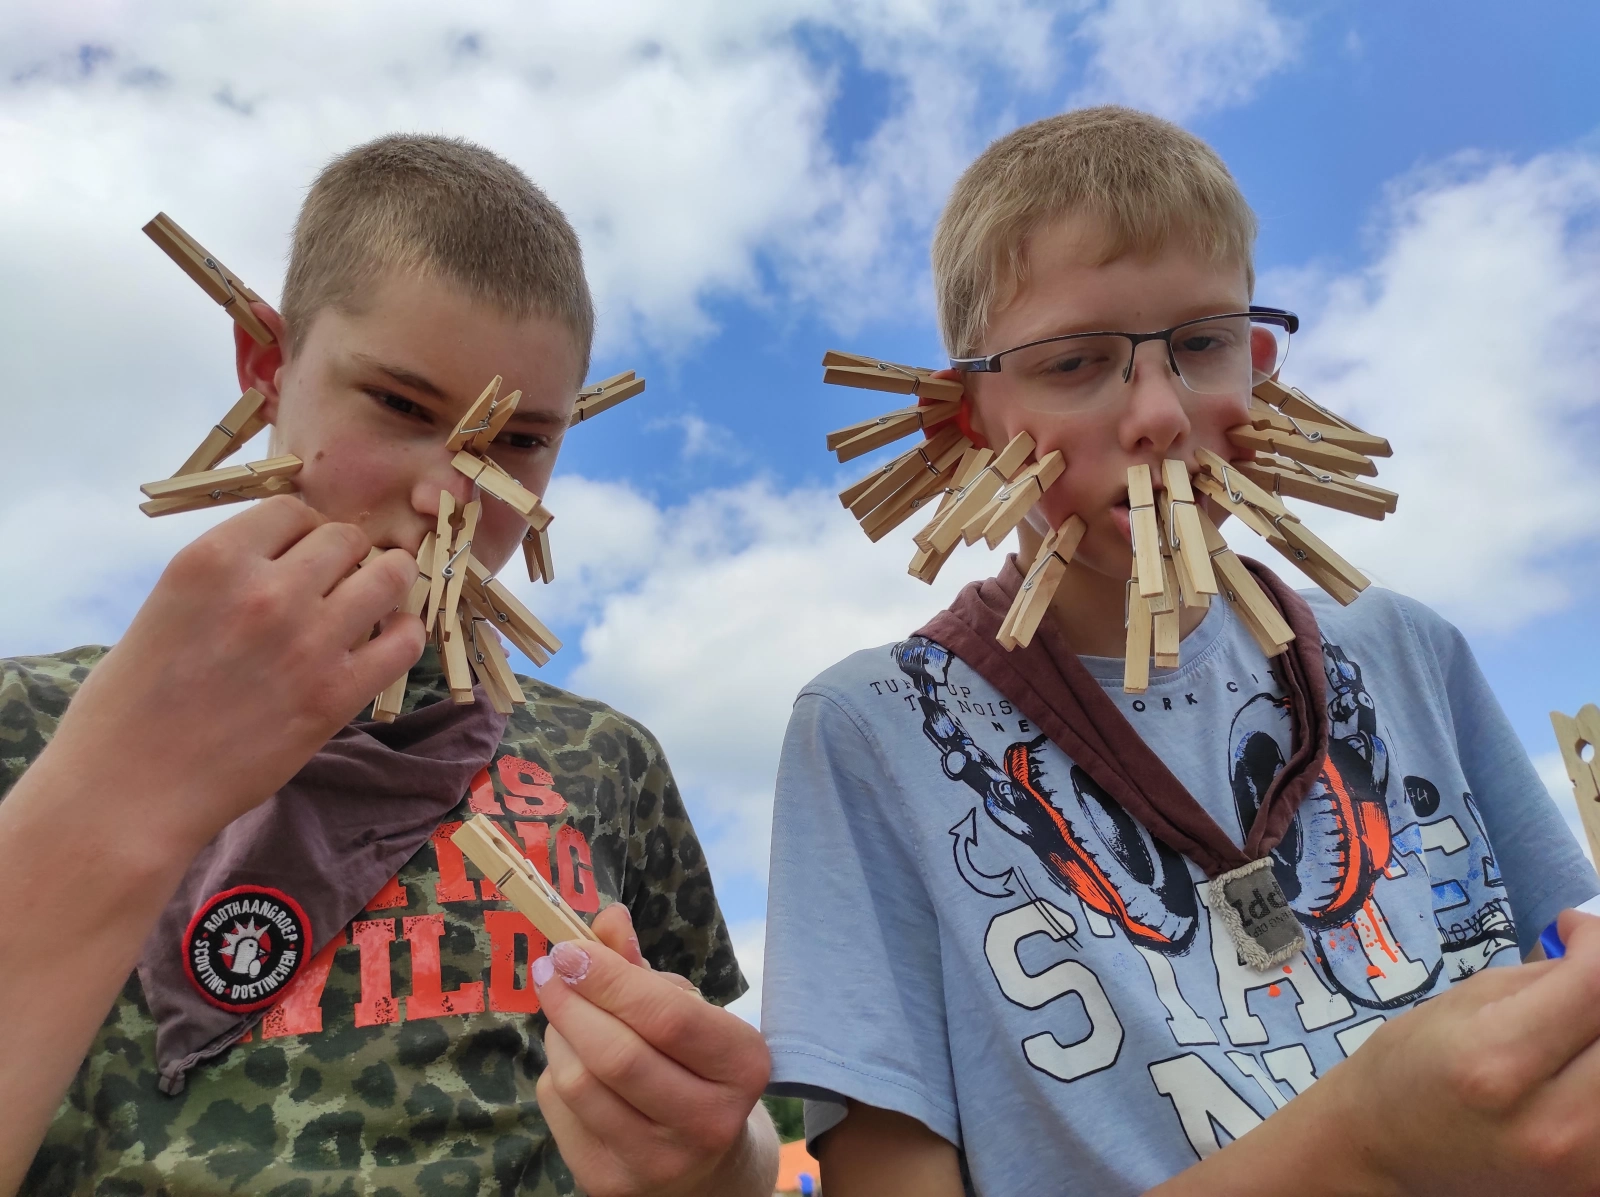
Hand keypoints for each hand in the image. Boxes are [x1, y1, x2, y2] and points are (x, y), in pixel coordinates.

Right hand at [44, 495, 421, 851]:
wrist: (130, 788)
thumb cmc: (133, 702)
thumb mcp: (168, 605)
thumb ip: (229, 576)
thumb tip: (287, 560)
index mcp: (213, 558)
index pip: (293, 510)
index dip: (303, 532)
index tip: (300, 557)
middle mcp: (265, 590)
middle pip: (346, 538)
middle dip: (346, 557)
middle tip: (335, 586)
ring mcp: (307, 642)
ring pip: (388, 577)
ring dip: (386, 584)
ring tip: (371, 605)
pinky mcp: (336, 695)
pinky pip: (404, 641)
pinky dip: (403, 635)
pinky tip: (384, 644)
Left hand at [534, 905, 775, 1196]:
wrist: (710, 1167)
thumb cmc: (696, 1068)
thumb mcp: (688, 1013)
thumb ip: (643, 967)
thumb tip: (608, 920)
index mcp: (742, 1067)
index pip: (668, 1018)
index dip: (610, 979)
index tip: (570, 948)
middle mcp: (708, 1122)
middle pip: (616, 1055)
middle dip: (570, 1002)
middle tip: (549, 969)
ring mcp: (658, 1163)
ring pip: (578, 1084)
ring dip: (558, 1035)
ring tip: (565, 1014)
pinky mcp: (612, 1185)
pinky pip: (559, 1112)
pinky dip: (553, 1071)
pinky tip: (571, 1059)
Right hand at [1324, 909, 1599, 1196]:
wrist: (1383, 1154)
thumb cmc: (1407, 1069)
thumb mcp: (1462, 1004)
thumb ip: (1540, 981)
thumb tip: (1596, 952)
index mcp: (1498, 1060)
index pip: (1595, 986)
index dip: (1596, 943)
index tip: (1572, 930)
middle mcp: (1551, 1122)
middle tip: (1579, 983)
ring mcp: (1581, 1169)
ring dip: (1599, 1038)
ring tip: (1572, 1029)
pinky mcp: (1592, 1188)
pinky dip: (1597, 1080)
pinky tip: (1573, 1067)